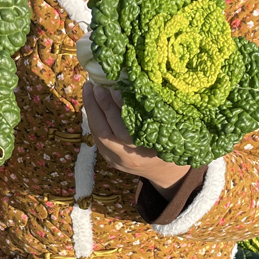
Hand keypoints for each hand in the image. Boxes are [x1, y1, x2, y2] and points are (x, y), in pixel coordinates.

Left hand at [82, 81, 190, 197]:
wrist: (164, 173)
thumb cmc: (169, 144)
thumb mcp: (167, 130)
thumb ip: (153, 113)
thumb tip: (138, 84)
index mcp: (145, 151)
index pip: (125, 130)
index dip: (118, 109)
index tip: (115, 89)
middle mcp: (127, 157)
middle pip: (106, 132)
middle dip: (99, 107)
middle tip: (96, 87)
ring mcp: (116, 160)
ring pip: (98, 134)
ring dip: (91, 111)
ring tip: (89, 90)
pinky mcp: (109, 158)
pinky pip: (97, 137)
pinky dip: (93, 118)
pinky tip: (91, 103)